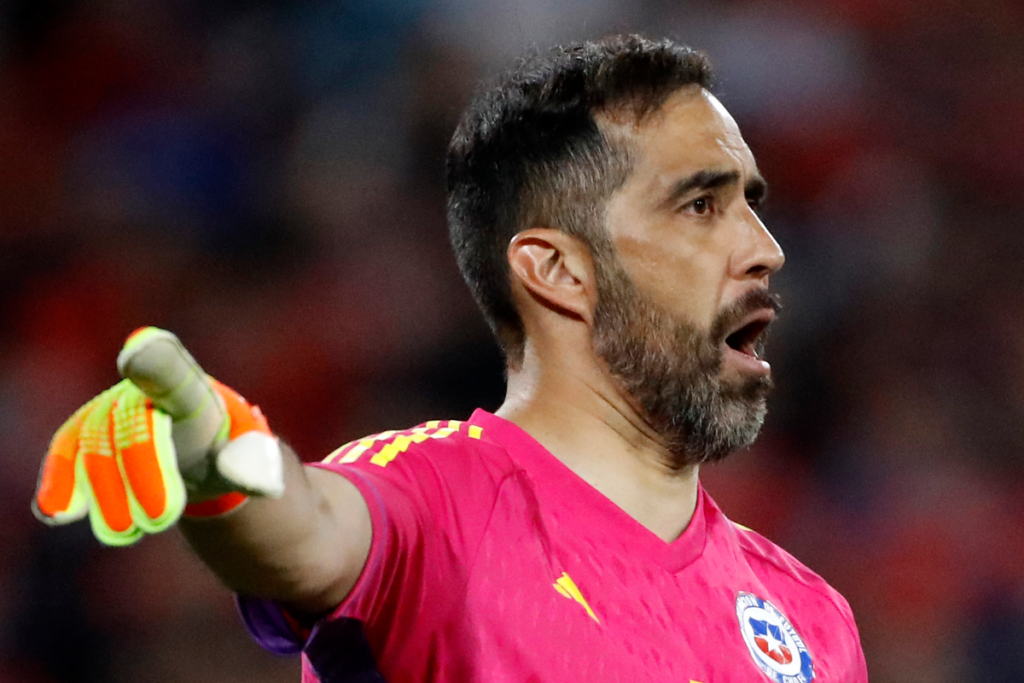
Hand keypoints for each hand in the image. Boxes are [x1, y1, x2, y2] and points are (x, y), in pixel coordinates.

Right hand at [33, 327, 283, 545]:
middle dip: (141, 471)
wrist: (202, 450)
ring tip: (123, 532)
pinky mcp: (86, 435)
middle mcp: (144, 390)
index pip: (173, 373)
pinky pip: (68, 452)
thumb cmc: (230, 450)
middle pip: (132, 423)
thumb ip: (256, 466)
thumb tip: (261, 484)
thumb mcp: (253, 459)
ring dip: (104, 490)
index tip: (137, 353)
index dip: (154, 361)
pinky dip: (62, 481)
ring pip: (95, 443)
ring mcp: (111, 410)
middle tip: (159, 520)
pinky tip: (58, 513)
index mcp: (191, 390)